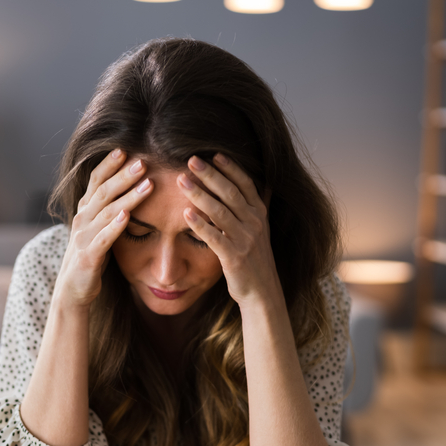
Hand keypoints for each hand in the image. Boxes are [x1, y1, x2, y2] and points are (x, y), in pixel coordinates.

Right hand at [56, 149, 152, 307]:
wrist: (72, 291)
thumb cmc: (90, 257)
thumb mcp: (97, 229)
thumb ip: (108, 210)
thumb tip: (127, 189)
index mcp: (85, 211)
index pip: (95, 181)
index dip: (108, 165)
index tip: (124, 148)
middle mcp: (82, 220)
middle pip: (103, 192)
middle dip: (123, 175)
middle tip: (143, 161)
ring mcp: (84, 238)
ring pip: (107, 212)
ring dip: (128, 196)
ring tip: (148, 183)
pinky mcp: (89, 257)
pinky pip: (104, 239)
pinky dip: (115, 226)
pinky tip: (128, 216)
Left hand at [178, 154, 280, 307]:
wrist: (262, 292)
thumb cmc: (255, 259)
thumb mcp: (260, 229)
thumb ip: (257, 205)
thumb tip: (264, 181)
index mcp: (259, 213)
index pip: (245, 184)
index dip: (230, 168)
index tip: (213, 153)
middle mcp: (255, 223)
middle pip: (230, 193)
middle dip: (210, 175)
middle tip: (190, 159)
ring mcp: (245, 240)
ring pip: (220, 212)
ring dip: (199, 194)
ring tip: (181, 181)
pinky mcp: (234, 258)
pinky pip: (214, 238)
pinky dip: (200, 225)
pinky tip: (185, 214)